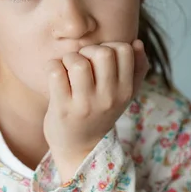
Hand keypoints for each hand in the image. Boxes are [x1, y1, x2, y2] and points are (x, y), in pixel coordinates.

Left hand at [44, 40, 148, 181]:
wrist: (79, 149)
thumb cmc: (99, 114)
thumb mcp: (123, 95)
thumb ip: (136, 70)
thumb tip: (137, 43)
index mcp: (126, 91)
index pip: (125, 50)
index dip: (109, 47)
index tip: (99, 61)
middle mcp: (109, 98)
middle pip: (103, 52)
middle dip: (88, 51)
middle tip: (81, 64)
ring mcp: (85, 105)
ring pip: (78, 62)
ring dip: (69, 59)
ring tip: (67, 70)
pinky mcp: (63, 108)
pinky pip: (55, 72)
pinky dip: (52, 67)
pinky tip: (55, 76)